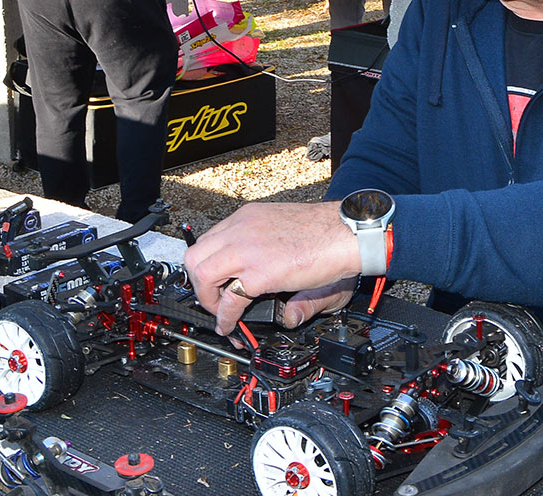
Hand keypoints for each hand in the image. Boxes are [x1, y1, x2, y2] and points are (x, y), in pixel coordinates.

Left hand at [183, 201, 359, 334]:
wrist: (347, 232)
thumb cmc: (326, 233)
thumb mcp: (289, 239)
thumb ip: (272, 261)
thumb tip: (275, 291)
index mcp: (248, 218)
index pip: (210, 240)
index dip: (208, 265)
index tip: (215, 283)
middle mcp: (241, 230)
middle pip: (196, 255)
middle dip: (199, 282)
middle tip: (213, 299)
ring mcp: (247, 250)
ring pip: (202, 273)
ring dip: (206, 298)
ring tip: (220, 313)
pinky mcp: (259, 272)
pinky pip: (228, 299)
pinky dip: (224, 316)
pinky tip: (231, 325)